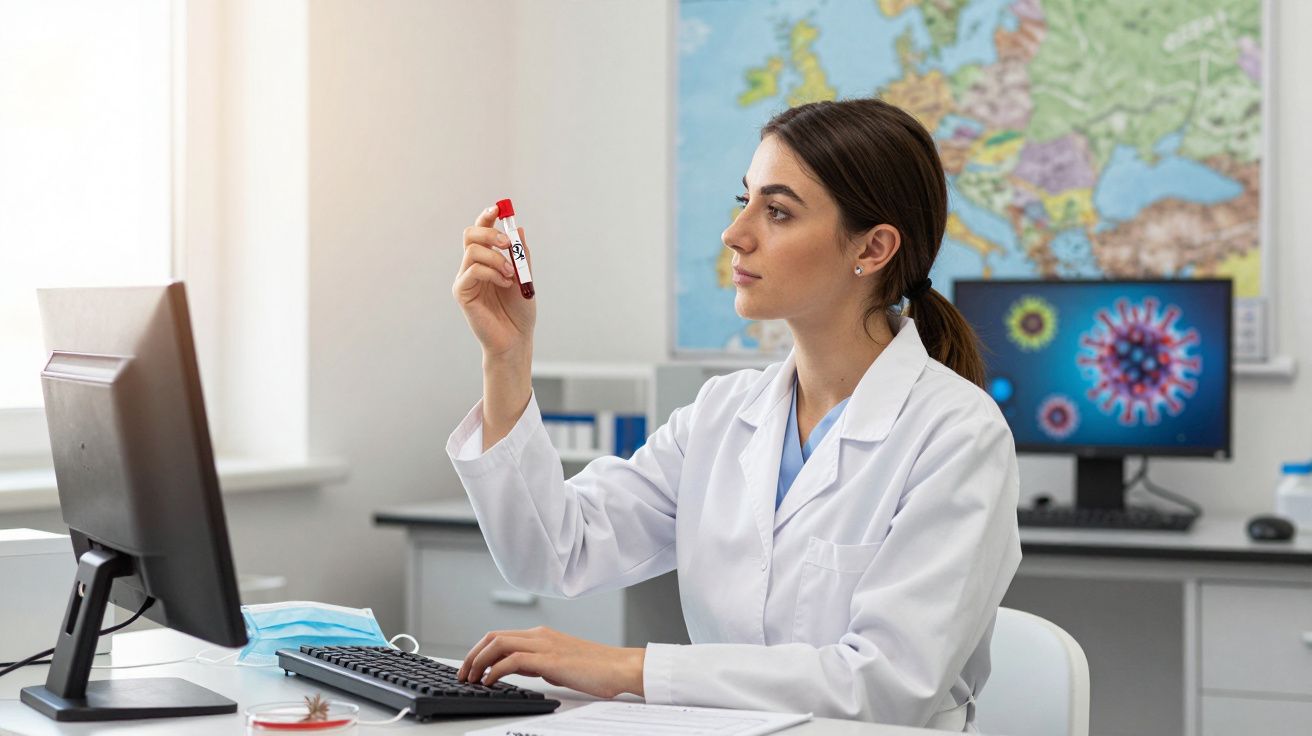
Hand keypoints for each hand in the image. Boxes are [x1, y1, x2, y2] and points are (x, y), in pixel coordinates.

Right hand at [452, 205, 536, 358]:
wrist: (517, 338)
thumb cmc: (519, 311)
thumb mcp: (525, 277)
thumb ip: (520, 255)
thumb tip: (518, 228)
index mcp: (487, 261)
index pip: (481, 231)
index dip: (487, 217)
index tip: (499, 208)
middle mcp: (472, 267)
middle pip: (470, 234)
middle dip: (489, 232)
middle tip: (507, 243)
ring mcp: (465, 279)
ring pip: (473, 251)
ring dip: (496, 257)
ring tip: (511, 274)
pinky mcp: (462, 292)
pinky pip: (472, 270)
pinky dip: (492, 272)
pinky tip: (504, 283)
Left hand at [456, 625, 644, 699]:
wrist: (620, 667)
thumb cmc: (596, 669)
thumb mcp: (559, 664)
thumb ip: (537, 663)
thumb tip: (515, 669)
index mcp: (542, 635)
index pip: (499, 636)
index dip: (479, 651)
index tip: (469, 668)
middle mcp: (540, 635)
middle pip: (493, 636)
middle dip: (472, 655)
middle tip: (462, 675)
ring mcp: (545, 645)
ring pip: (499, 644)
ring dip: (479, 662)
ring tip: (471, 679)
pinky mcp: (550, 659)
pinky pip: (513, 659)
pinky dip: (496, 669)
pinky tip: (490, 681)